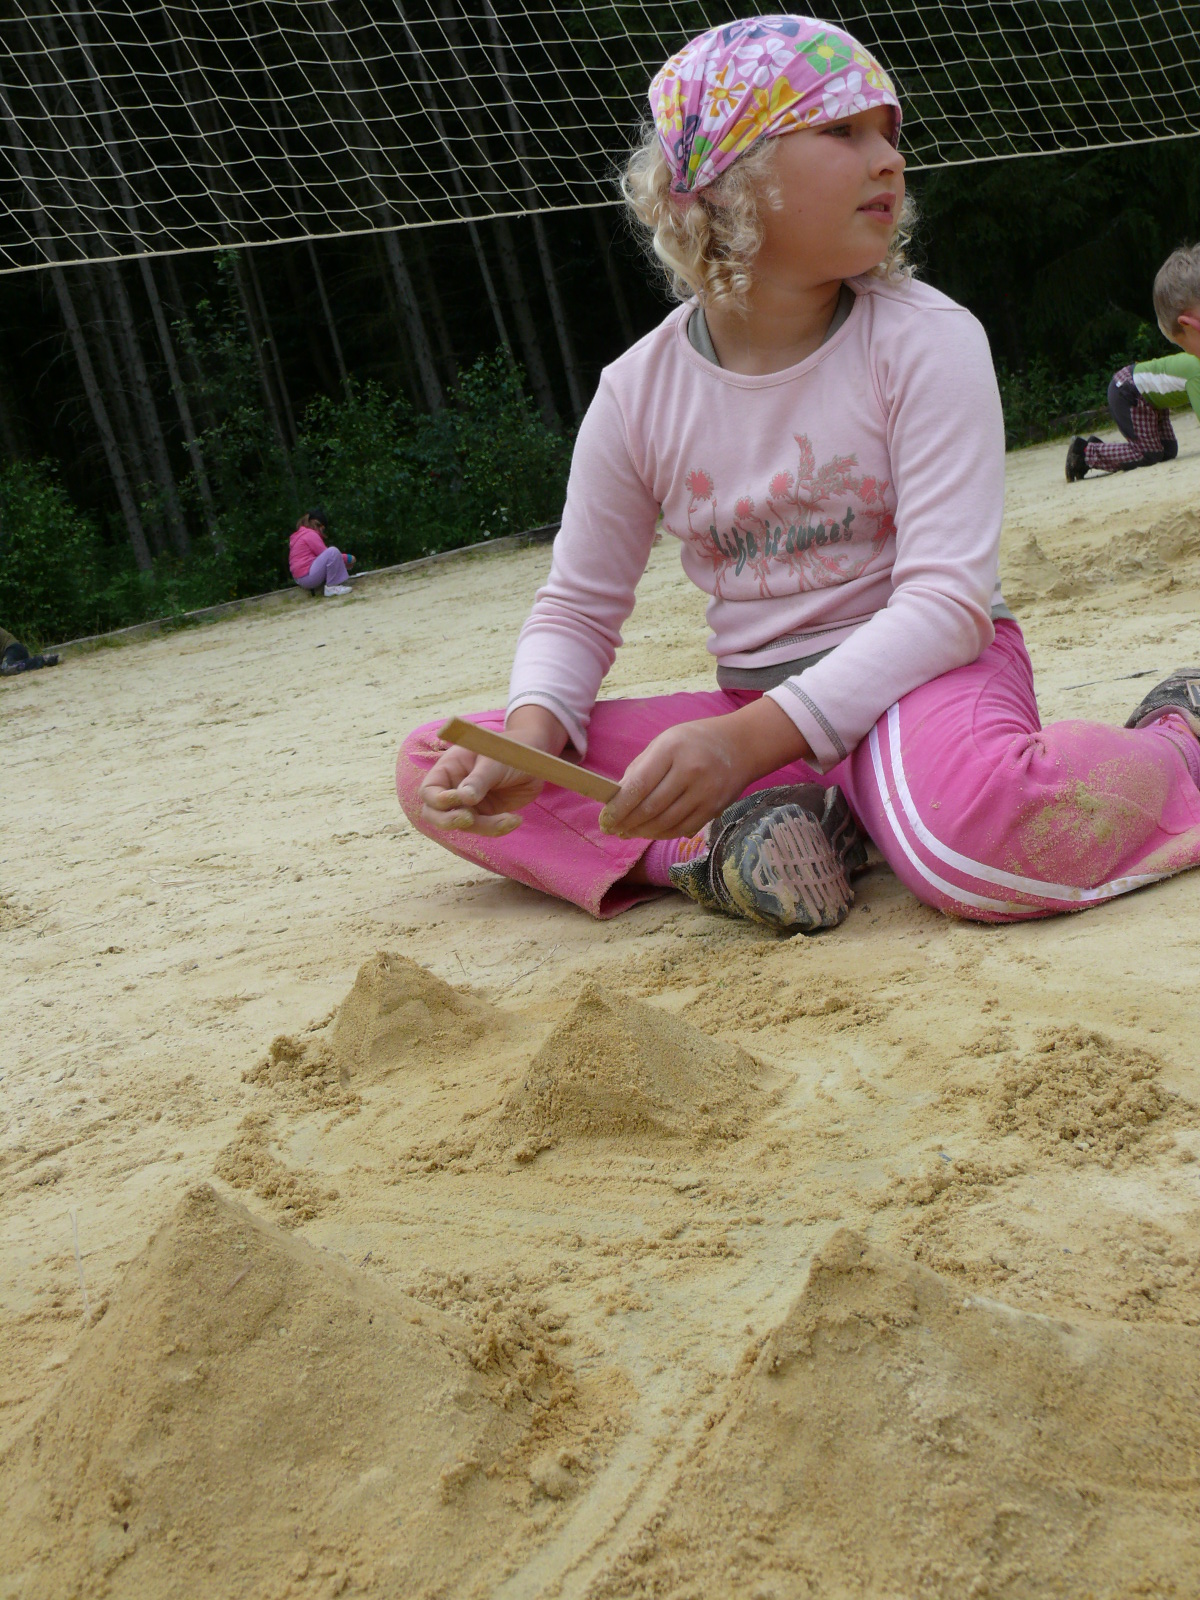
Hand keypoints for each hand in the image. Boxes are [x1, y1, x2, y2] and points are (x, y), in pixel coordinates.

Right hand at [417, 706, 568, 836]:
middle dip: (448, 821)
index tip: (459, 799)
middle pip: (435, 814)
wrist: (533, 758)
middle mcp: (454, 788)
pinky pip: (484, 828)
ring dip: (485, 827)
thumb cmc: (509, 751)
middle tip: (469, 820)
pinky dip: (498, 829)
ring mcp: (469, 804)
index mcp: (449, 769)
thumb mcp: (494, 761)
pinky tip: (515, 820)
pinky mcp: (485, 814)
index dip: (438, 799)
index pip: (429, 790)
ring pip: (463, 825)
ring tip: (510, 819)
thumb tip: (464, 798)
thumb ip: (478, 779)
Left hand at [598, 699, 810, 840]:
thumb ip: (640, 768)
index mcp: (672, 749)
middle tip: (613, 829)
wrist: (741, 745)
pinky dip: (662, 834)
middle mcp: (690, 771)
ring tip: (628, 832)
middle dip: (627, 823)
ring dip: (642, 832)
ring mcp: (705, 792)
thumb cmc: (694, 741)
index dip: (619, 807)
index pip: (639, 785)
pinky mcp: (714, 809)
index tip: (604, 819)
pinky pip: (682, 829)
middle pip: (650, 808)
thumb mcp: (664, 742)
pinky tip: (651, 832)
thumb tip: (617, 798)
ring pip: (665, 823)